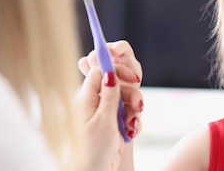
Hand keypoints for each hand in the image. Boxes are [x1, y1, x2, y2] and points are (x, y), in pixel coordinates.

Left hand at [77, 40, 142, 170]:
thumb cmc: (92, 152)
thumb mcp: (103, 121)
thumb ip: (108, 96)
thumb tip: (109, 72)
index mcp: (85, 100)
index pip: (100, 73)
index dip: (116, 71)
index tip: (131, 78)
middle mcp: (94, 105)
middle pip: (117, 86)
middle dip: (130, 95)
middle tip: (138, 107)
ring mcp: (104, 116)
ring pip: (125, 101)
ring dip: (134, 111)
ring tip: (133, 126)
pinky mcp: (113, 127)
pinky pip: (128, 117)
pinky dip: (133, 123)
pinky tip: (132, 133)